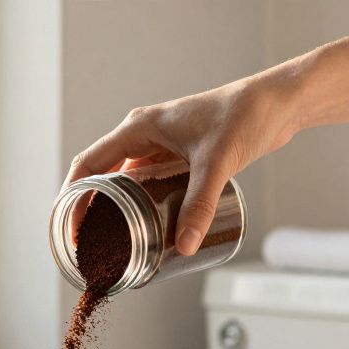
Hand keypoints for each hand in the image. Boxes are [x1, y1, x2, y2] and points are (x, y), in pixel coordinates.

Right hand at [63, 73, 299, 254]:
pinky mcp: (179, 156)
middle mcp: (143, 135)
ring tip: (112, 242)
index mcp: (138, 128)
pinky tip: (146, 227)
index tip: (69, 229)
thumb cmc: (245, 116)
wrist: (279, 102)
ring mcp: (160, 145)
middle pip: (102, 175)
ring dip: (116, 209)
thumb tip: (184, 246)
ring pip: (125, 181)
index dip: (73, 197)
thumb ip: (200, 205)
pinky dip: (140, 204)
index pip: (89, 164)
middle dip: (90, 209)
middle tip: (88, 243)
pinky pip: (148, 183)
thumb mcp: (217, 163)